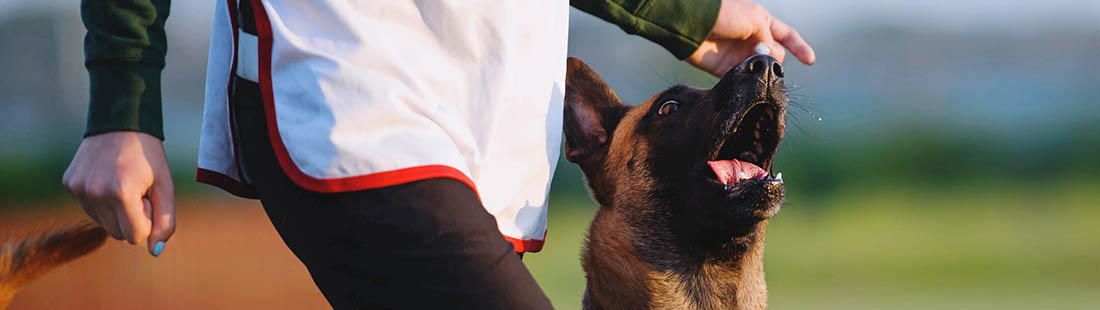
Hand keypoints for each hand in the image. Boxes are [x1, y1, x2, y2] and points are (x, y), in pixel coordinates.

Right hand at [62, 131, 175, 255]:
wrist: (121, 122)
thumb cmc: (149, 156)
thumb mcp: (166, 186)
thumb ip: (165, 221)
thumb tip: (154, 252)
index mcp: (121, 193)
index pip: (135, 237)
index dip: (147, 220)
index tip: (149, 198)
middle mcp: (95, 193)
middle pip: (119, 234)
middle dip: (133, 218)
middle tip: (138, 189)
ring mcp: (78, 189)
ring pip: (103, 223)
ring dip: (117, 211)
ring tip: (123, 182)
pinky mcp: (69, 183)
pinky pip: (90, 209)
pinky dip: (102, 200)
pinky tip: (108, 178)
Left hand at [687, 0, 815, 76]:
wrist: (695, 25)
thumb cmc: (727, 15)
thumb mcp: (756, 21)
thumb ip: (770, 42)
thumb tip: (773, 61)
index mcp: (763, 22)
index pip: (787, 36)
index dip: (800, 47)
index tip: (811, 60)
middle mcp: (753, 39)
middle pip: (776, 55)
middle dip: (775, 58)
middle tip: (764, 55)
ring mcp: (740, 54)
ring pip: (761, 69)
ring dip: (761, 69)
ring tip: (751, 62)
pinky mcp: (727, 68)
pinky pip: (743, 77)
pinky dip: (747, 78)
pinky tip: (745, 75)